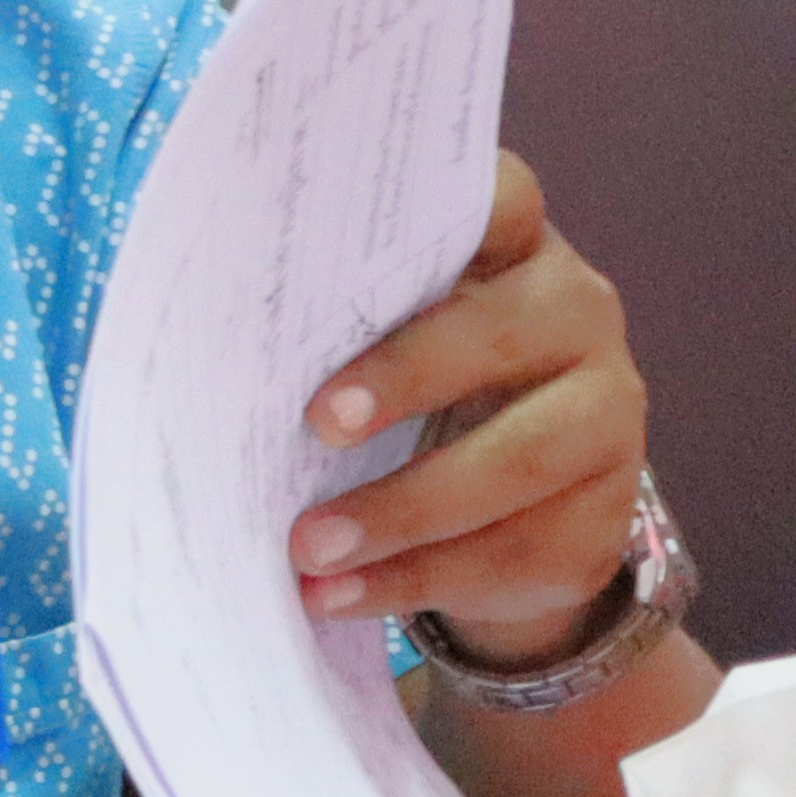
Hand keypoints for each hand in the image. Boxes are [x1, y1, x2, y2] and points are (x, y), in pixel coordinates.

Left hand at [292, 148, 652, 670]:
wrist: (500, 512)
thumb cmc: (400, 391)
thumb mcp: (368, 339)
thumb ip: (323, 315)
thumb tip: (188, 325)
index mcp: (511, 252)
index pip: (501, 201)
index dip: (451, 209)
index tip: (363, 238)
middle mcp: (576, 318)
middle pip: (498, 335)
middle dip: (404, 378)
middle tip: (315, 423)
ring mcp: (607, 419)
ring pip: (518, 463)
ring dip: (401, 510)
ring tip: (306, 547)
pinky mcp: (605, 519)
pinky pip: (515, 553)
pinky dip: (414, 579)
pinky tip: (336, 595)